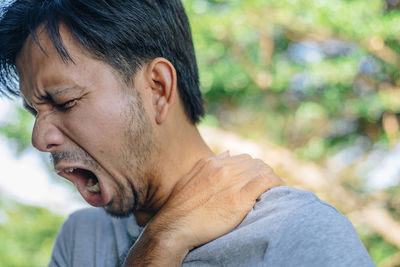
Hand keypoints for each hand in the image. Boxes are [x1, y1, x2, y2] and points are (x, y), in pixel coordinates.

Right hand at [123, 152, 283, 265]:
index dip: (253, 167)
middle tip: (271, 183)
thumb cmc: (180, 207)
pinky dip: (276, 183)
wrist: (175, 227)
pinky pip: (265, 183)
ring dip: (272, 178)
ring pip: (262, 170)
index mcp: (212, 164)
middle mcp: (223, 169)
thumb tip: (227, 153)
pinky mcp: (240, 198)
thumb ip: (209, 164)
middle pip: (254, 163)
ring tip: (279, 186)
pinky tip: (280, 189)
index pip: (242, 158)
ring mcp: (232, 182)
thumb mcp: (190, 179)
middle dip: (264, 172)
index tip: (258, 177)